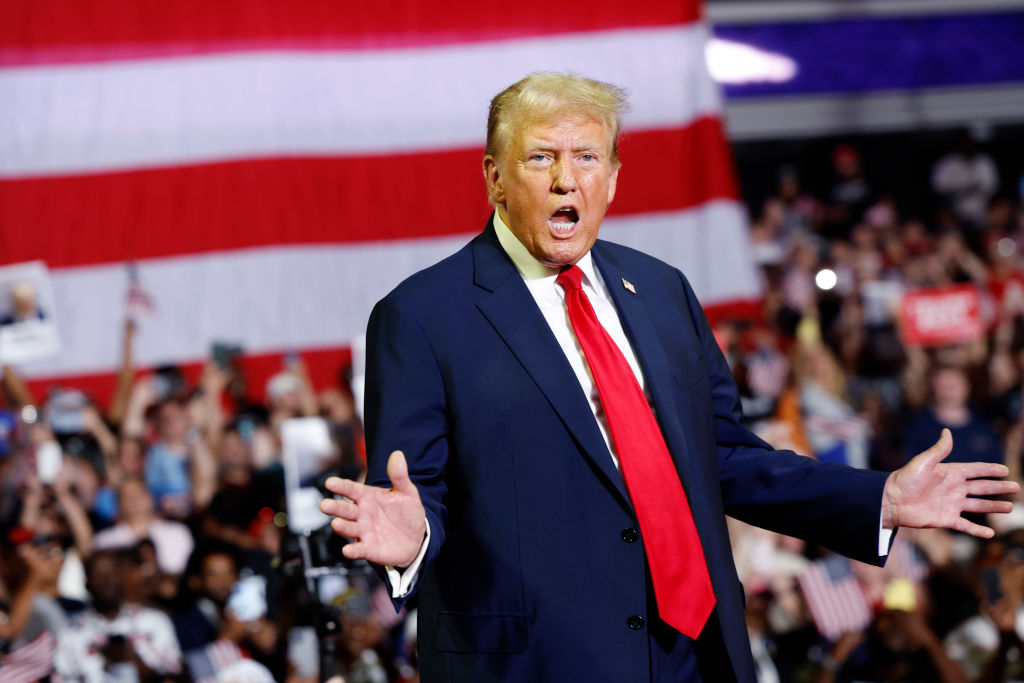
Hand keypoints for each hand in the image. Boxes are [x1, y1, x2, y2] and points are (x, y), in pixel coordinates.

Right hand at [320, 451, 425, 566]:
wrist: (416, 538)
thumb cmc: (407, 512)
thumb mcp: (407, 492)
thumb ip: (400, 475)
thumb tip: (397, 454)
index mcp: (367, 497)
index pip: (351, 489)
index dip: (340, 486)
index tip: (330, 482)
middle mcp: (361, 514)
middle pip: (344, 509)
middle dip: (334, 507)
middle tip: (324, 505)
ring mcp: (363, 532)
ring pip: (348, 528)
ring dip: (341, 527)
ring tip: (336, 523)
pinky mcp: (368, 549)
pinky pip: (358, 550)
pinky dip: (352, 551)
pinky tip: (347, 551)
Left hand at [882, 429, 1019, 536]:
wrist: (891, 501)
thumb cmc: (905, 479)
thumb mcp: (923, 462)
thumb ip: (939, 450)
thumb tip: (947, 431)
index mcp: (950, 473)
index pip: (976, 470)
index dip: (990, 470)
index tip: (1005, 470)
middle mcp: (954, 488)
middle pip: (982, 488)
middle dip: (999, 488)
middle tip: (1016, 488)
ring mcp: (951, 504)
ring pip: (978, 506)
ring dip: (994, 507)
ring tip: (1009, 507)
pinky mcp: (946, 519)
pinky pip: (966, 525)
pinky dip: (978, 530)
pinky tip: (991, 533)